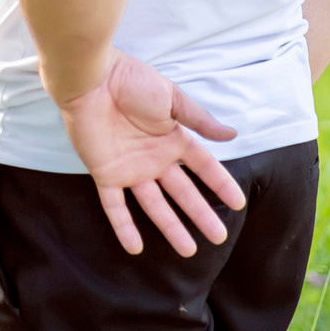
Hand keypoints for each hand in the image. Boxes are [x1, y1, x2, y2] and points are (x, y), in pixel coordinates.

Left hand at [57, 51, 246, 257]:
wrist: (92, 80)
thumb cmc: (131, 81)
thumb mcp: (172, 98)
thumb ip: (199, 120)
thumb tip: (232, 134)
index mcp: (172, 139)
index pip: (203, 167)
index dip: (220, 184)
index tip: (238, 204)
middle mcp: (154, 158)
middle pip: (183, 192)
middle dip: (200, 214)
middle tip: (219, 237)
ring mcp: (130, 169)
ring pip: (154, 205)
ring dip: (171, 227)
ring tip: (189, 250)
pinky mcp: (105, 174)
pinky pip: (115, 206)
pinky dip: (124, 227)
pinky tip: (135, 248)